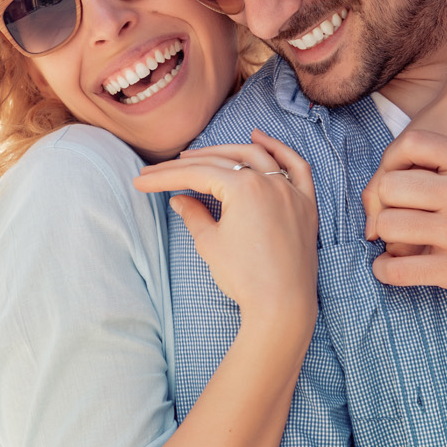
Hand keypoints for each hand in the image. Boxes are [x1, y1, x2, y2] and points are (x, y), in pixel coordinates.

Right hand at [134, 130, 318, 325]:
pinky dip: (278, 150)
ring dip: (226, 152)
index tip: (141, 181)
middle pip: (221, 163)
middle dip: (187, 165)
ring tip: (199, 155)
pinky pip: (295, 168)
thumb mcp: (210, 243)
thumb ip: (193, 214)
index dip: (164, 178)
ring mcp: (290, 191)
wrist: (282, 306)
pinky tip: (259, 139)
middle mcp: (269, 181)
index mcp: (243, 187)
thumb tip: (180, 200)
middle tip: (162, 171)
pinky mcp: (305, 205)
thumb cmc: (245, 277)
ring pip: (256, 157)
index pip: (196, 175)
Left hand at [362, 115, 446, 311]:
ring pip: (388, 226)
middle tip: (393, 213)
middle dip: (386, 203)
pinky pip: (397, 268)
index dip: (396, 160)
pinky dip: (385, 270)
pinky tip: (389, 268)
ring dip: (385, 237)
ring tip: (393, 241)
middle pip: (389, 186)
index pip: (410, 145)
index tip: (401, 178)